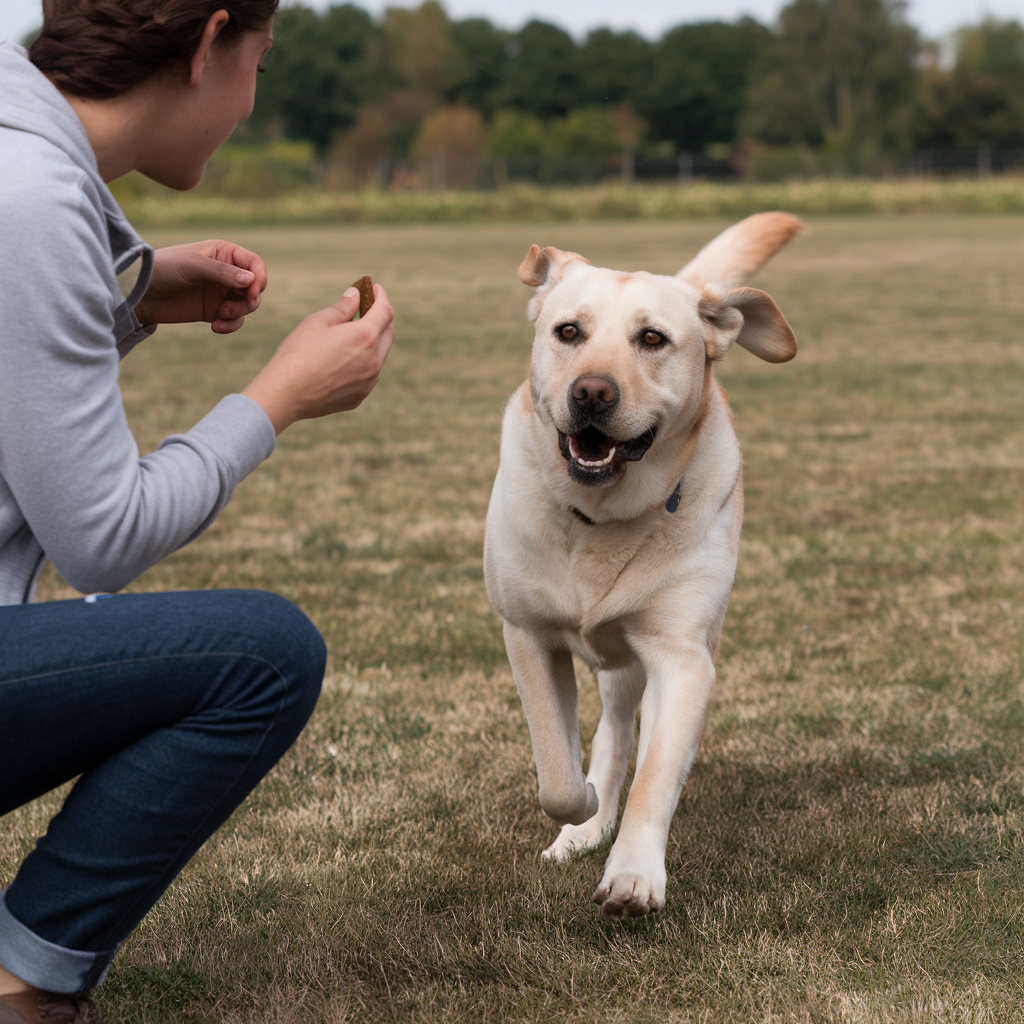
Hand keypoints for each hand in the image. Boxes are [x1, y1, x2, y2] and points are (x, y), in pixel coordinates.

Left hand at [133, 239, 267, 332]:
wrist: (140, 293)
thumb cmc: (164, 269)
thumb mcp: (193, 266)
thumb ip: (222, 272)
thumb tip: (252, 281)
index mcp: (224, 253)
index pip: (254, 264)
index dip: (259, 278)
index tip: (252, 292)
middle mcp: (226, 273)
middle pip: (255, 288)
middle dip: (250, 300)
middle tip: (235, 308)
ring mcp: (221, 293)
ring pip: (247, 306)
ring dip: (238, 313)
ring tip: (220, 316)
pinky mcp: (214, 311)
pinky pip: (234, 320)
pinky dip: (230, 326)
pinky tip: (215, 327)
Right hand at [242, 284, 395, 433]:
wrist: (286, 394)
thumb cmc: (298, 353)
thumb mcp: (318, 321)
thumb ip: (343, 307)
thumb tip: (356, 295)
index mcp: (365, 337)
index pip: (385, 311)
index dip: (381, 296)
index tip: (375, 288)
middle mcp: (374, 361)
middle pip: (388, 333)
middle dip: (381, 318)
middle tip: (367, 309)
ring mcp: (369, 381)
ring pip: (379, 356)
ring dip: (373, 342)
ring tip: (354, 334)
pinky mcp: (360, 396)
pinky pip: (369, 375)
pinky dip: (363, 362)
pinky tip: (346, 359)